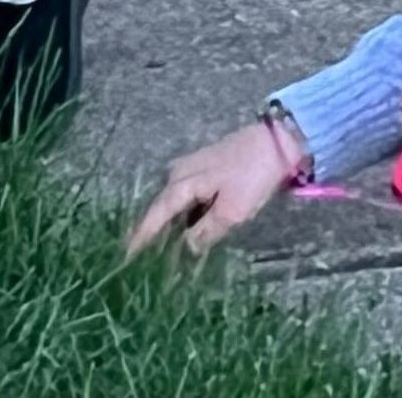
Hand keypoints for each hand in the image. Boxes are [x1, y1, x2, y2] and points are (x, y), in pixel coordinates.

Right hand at [130, 117, 301, 255]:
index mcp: (181, 184)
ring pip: (174, 203)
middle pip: (161, 209)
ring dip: (171, 224)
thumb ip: (207, 230)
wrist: (275, 144)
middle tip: (146, 258)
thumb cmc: (253, 177)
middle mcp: (177, 174)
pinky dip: (185, 214)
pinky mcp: (203, 170)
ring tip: (166, 248)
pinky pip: (186, 198)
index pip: (156, 215)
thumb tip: (186, 247)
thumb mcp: (233, 210)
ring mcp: (189, 169)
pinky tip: (189, 228)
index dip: (142, 236)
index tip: (126, 255)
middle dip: (153, 232)